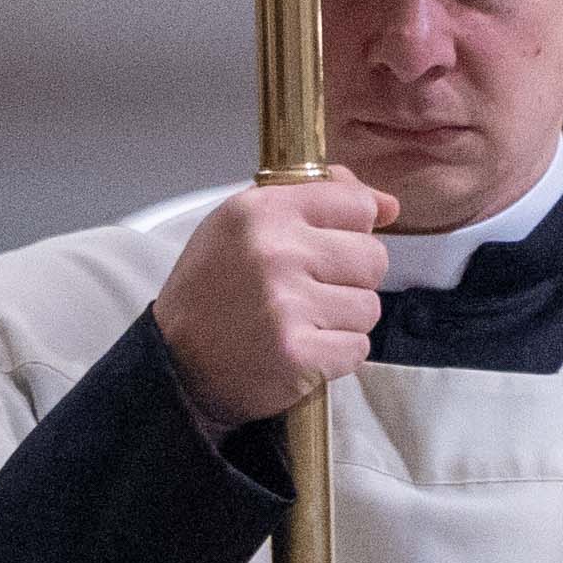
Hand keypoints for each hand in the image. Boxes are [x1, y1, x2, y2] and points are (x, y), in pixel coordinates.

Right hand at [154, 170, 392, 429]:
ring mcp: (287, 304)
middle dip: (351, 279)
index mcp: (262, 210)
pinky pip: (358, 348)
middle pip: (373, 257)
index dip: (352, 230)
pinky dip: (337, 355)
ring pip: (370, 306)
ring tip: (302, 322)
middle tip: (310, 292)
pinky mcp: (298, 353)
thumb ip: (317, 200)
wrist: (175, 361)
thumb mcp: (246, 224)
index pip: (357, 204)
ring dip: (343, 320)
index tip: (328, 247)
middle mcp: (275, 252)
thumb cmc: (215, 289)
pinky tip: (302, 348)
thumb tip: (388, 205)